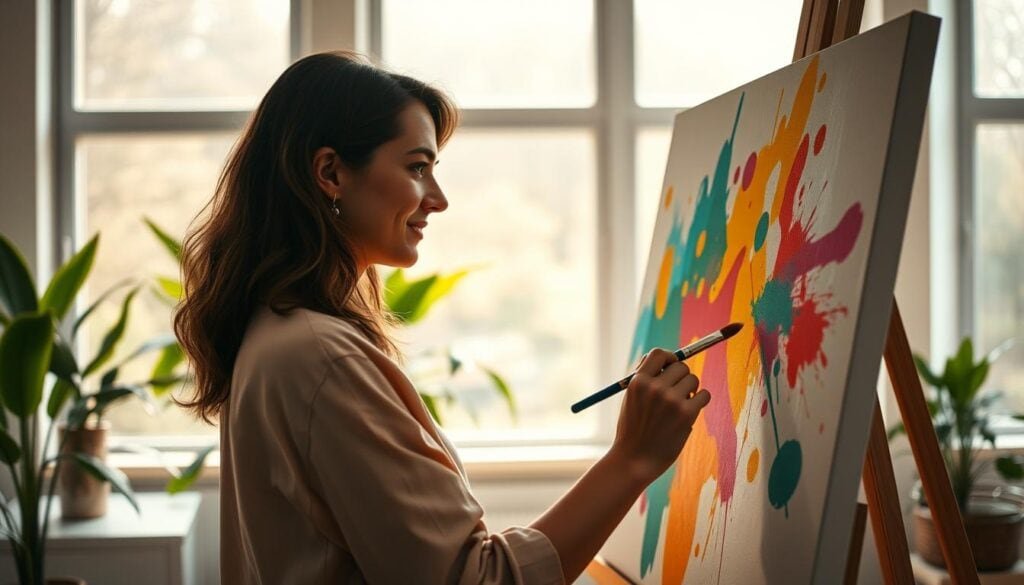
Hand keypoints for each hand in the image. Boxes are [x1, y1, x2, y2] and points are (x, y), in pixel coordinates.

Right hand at [610, 348, 710, 482]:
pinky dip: (701, 400)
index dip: (669, 357)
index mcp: (638, 382)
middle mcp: (654, 387)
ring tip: (681, 404)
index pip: (658, 354)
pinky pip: (704, 395)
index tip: (671, 366)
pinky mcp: (686, 414)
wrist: (634, 460)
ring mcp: (671, 400)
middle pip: (680, 366)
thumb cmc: (633, 430)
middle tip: (678, 390)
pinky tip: (690, 411)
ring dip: (691, 389)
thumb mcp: (630, 399)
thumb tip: (665, 359)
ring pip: (693, 380)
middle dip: (682, 376)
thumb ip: (645, 379)